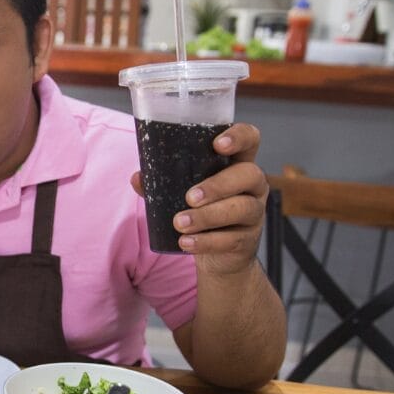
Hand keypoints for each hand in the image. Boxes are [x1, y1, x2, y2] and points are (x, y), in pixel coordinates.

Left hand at [130, 122, 266, 273]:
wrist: (217, 256)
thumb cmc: (200, 211)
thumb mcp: (182, 192)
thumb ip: (162, 183)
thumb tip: (138, 177)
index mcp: (237, 163)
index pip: (250, 139)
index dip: (239, 137)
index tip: (218, 144)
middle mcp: (252, 185)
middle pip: (250, 174)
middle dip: (218, 185)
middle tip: (189, 197)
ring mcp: (255, 212)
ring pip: (242, 208)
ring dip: (208, 216)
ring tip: (180, 223)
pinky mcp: (248, 240)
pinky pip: (232, 239)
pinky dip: (206, 242)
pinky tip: (186, 242)